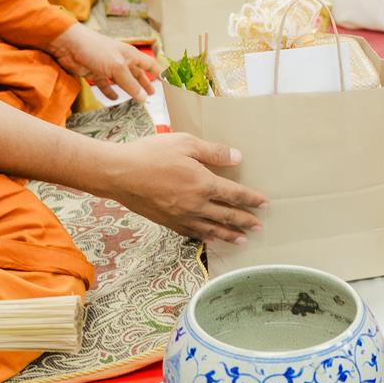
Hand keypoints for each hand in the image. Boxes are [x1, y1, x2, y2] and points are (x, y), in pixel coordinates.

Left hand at [46, 22, 159, 99]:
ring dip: (129, 90)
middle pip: (137, 74)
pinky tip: (114, 98)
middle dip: (145, 84)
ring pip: (122, 80)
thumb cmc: (96, 50)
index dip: (159, 73)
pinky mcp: (95, 72)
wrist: (69, 45)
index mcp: (131, 55)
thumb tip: (144, 98)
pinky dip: (110, 91)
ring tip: (136, 100)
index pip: (150, 64)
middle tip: (152, 95)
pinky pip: (106, 84)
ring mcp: (108, 66)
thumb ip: (131, 84)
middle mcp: (121, 60)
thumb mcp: (117, 68)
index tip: (168, 83)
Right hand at [106, 134, 264, 242]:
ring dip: (229, 234)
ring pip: (211, 229)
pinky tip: (211, 238)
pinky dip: (205, 237)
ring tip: (242, 239)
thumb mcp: (185, 143)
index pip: (235, 195)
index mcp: (203, 184)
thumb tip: (238, 157)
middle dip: (245, 221)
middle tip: (259, 226)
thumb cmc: (152, 154)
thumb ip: (214, 152)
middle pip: (227, 216)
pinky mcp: (167, 221)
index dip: (252, 200)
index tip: (264, 204)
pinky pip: (192, 233)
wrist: (119, 173)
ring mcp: (181, 216)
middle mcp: (196, 204)